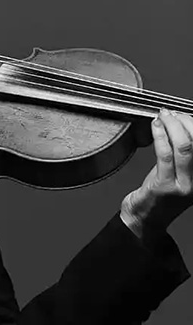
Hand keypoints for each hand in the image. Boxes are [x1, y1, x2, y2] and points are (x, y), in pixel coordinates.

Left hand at [120, 109, 192, 241]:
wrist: (146, 219)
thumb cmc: (162, 192)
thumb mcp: (181, 172)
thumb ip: (184, 152)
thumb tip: (182, 121)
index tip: (182, 113)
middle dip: (184, 121)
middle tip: (170, 113)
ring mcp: (186, 185)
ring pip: (184, 146)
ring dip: (171, 125)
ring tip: (162, 116)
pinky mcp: (167, 186)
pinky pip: (164, 155)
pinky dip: (159, 135)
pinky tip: (154, 126)